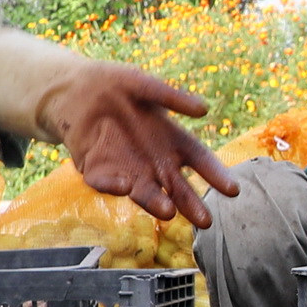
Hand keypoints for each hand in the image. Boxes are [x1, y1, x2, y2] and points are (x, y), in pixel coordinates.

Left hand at [43, 64, 236, 226]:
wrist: (74, 91)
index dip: (216, 174)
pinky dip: (114, 186)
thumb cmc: (116, 85)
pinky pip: (106, 182)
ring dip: (156, 203)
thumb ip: (170, 96)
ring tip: (169, 212)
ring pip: (145, 191)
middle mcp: (153, 161)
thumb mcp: (143, 84)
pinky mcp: (98, 171)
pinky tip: (124, 187)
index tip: (232, 191)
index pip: (199, 160)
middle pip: (177, 186)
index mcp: (171, 139)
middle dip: (190, 204)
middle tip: (205, 221)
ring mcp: (126, 169)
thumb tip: (203, 110)